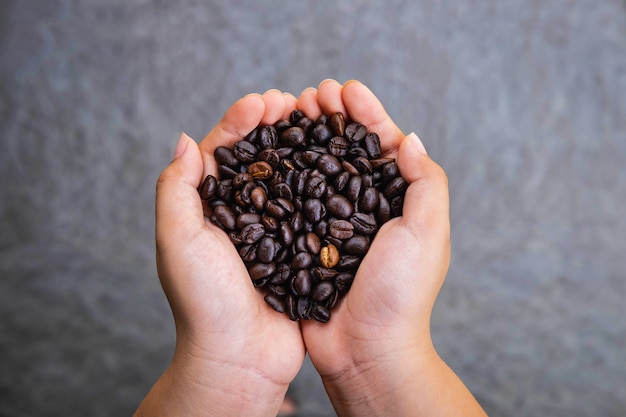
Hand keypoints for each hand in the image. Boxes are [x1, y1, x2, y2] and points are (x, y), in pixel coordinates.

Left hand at [135, 90, 304, 416]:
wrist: (240, 357)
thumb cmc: (204, 302)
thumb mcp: (178, 240)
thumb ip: (176, 189)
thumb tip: (187, 139)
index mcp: (208, 208)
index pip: (224, 151)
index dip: (241, 121)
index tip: (263, 101)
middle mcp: (240, 214)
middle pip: (260, 157)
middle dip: (275, 125)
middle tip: (294, 102)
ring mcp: (272, 230)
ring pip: (289, 177)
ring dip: (301, 146)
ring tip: (317, 121)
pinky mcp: (299, 248)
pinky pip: (312, 208)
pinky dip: (322, 182)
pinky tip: (337, 164)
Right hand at [298, 80, 484, 415]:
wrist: (364, 348)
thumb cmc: (401, 294)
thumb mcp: (427, 234)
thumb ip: (426, 182)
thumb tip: (409, 138)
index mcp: (398, 201)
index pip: (382, 144)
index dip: (365, 113)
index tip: (346, 89)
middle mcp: (366, 207)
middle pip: (346, 150)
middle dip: (330, 118)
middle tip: (310, 94)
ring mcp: (334, 223)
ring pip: (317, 169)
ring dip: (304, 138)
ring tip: (289, 112)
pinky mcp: (307, 240)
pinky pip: (294, 200)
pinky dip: (284, 174)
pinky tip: (271, 153)